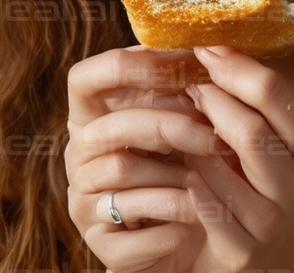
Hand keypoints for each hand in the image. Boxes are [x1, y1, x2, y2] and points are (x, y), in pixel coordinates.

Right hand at [65, 46, 231, 270]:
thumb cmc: (179, 172)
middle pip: (111, 127)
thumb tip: (212, 51)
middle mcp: (79, 157)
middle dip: (168, 126)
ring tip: (213, 181)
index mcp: (90, 119)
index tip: (180, 65)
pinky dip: (172, 219)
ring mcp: (84, 201)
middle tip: (214, 137)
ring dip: (175, 175)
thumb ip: (179, 94)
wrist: (180, 243)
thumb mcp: (176, 128)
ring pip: (122, 172)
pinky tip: (199, 217)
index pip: (83, 79)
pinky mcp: (101, 243)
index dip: (127, 67)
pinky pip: (134, 225)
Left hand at [179, 44, 293, 270]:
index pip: (280, 97)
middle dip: (213, 99)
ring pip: (227, 164)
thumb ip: (269, 103)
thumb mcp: (283, 144)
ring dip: (197, 139)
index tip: (207, 50)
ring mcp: (280, 226)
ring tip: (183, 124)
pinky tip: (187, 170)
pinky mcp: (247, 253)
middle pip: (253, 129)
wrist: (263, 262)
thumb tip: (222, 51)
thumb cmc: (267, 188)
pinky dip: (193, 179)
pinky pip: (209, 204)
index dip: (238, 68)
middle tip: (189, 84)